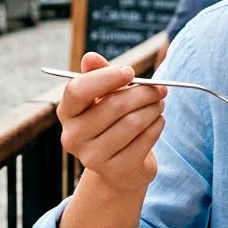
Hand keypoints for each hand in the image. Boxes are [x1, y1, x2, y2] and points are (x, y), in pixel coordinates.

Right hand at [57, 52, 166, 192]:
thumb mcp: (104, 97)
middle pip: (113, 105)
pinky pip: (145, 140)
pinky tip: (158, 121)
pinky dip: (157, 126)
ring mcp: (92, 157)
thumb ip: (99, 75)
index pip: (78, 90)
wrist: (120, 168)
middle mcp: (73, 136)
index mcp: (67, 112)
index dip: (106, 77)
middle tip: (160, 89)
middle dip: (143, 93)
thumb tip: (90, 57)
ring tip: (159, 104)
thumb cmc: (112, 122)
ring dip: (153, 109)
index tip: (130, 71)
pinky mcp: (116, 170)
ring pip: (132, 123)